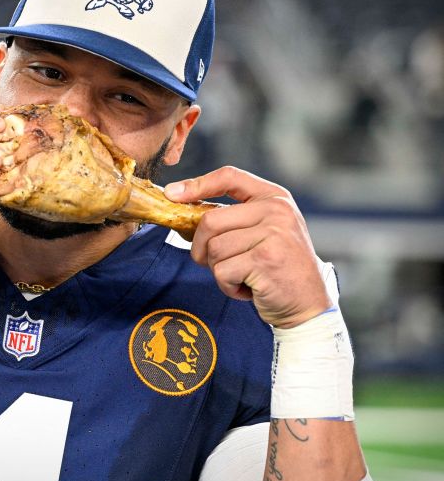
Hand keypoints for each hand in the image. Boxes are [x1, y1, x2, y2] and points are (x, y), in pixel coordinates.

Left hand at [165, 166, 331, 327]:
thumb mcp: (264, 231)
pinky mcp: (265, 260)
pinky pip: (223, 271)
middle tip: (217, 264)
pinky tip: (248, 288)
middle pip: (210, 220)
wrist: (309, 304)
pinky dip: (227, 286)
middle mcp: (277, 210)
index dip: (196, 184)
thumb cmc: (277, 267)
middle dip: (202, 248)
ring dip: (219, 271)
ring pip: (214, 249)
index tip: (172, 194)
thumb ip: (234, 217)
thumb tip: (181, 206)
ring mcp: (273, 234)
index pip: (229, 177)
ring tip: (243, 276)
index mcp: (275, 197)